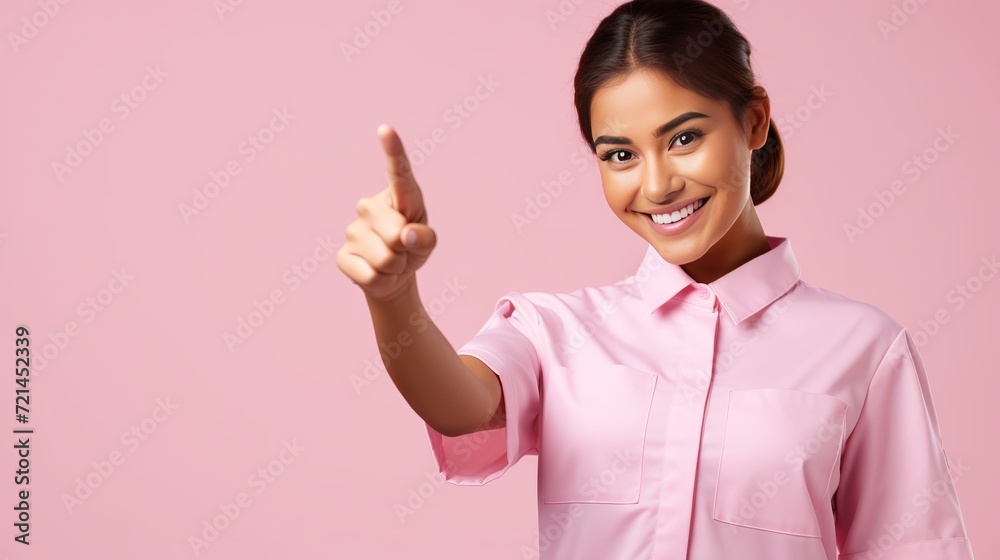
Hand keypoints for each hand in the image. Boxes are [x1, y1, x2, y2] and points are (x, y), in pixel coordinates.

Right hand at [337, 124, 436, 302]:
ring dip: (395, 268)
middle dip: (407, 251)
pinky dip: (381, 282)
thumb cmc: (413, 248)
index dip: (393, 152)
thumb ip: (426, 237)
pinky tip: (377, 273)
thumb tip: (405, 236)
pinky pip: (371, 276)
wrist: (393, 275)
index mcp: (398, 197)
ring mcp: (353, 230)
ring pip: (386, 259)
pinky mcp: (342, 255)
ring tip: (391, 262)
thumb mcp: (428, 243)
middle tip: (403, 251)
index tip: (386, 130)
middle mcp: (370, 207)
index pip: (398, 173)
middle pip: (397, 236)